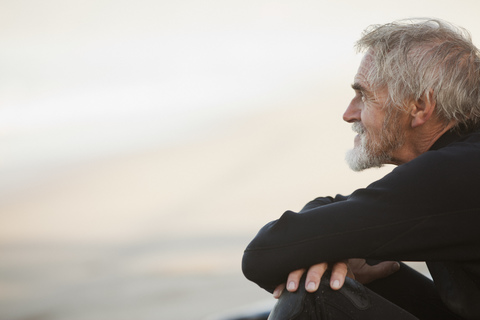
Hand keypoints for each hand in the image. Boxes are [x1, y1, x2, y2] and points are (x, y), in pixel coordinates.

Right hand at [273, 259, 399, 298]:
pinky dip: (281, 283)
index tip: (337, 287)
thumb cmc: (346, 262)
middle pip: (316, 263)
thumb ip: (377, 268)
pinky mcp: (296, 264)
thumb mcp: (362, 266)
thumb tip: (396, 264)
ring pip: (299, 265)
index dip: (337, 274)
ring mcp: (308, 258)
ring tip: (290, 290)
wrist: (326, 243)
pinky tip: (277, 294)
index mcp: (338, 255)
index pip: (338, 263)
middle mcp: (322, 255)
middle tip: (308, 289)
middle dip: (311, 275)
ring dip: (294, 277)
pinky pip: (287, 272)